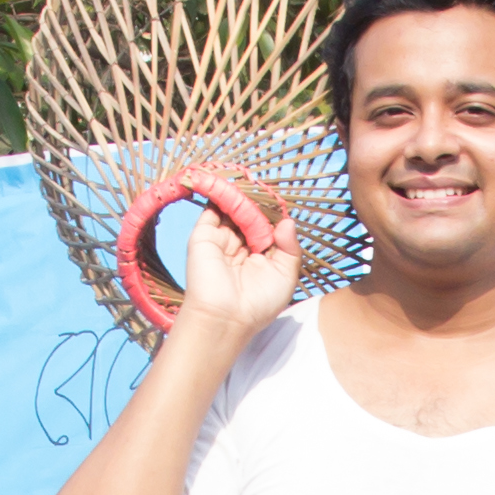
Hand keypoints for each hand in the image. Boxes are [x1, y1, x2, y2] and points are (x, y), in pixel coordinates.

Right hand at [162, 174, 302, 339]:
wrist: (226, 317)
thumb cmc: (258, 303)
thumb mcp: (286, 275)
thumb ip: (290, 248)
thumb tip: (287, 221)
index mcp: (261, 254)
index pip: (268, 224)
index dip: (274, 211)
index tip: (280, 200)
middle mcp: (241, 244)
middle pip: (251, 212)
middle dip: (258, 199)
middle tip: (264, 186)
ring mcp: (222, 237)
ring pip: (233, 206)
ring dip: (240, 192)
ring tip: (249, 177)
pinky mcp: (203, 234)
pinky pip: (213, 206)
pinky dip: (220, 191)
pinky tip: (231, 180)